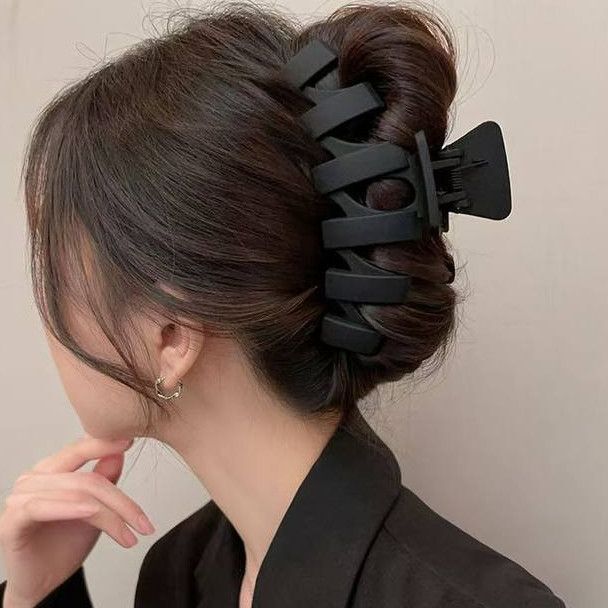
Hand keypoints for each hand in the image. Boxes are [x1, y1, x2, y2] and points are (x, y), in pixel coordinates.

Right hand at [0, 434, 154, 605]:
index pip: (80, 449)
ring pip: (75, 495)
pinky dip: (71, 508)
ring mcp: (20, 497)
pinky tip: (91, 511)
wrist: (41, 584)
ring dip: (108, 515)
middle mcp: (34, 478)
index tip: (131, 440)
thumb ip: (104, 478)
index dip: (105, 443)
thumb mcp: (94, 509)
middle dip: (120, 501)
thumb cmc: (64, 544)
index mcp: (52, 469)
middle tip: (143, 522)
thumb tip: (118, 451)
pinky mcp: (11, 520)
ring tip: (129, 532)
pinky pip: (42, 507)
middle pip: (87, 479)